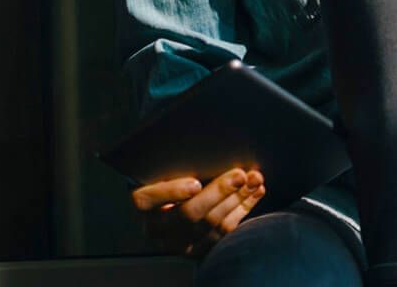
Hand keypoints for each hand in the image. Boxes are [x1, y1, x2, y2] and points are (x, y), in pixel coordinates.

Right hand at [131, 167, 265, 255]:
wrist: (169, 206)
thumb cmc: (165, 176)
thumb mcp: (162, 168)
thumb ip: (173, 162)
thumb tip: (201, 145)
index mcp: (141, 204)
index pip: (149, 199)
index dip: (172, 192)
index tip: (195, 183)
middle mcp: (156, 228)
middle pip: (188, 214)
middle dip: (218, 193)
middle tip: (240, 175)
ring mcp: (177, 243)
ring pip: (211, 225)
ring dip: (238, 200)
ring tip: (254, 180)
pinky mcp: (198, 250)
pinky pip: (224, 233)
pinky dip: (242, 211)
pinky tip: (255, 193)